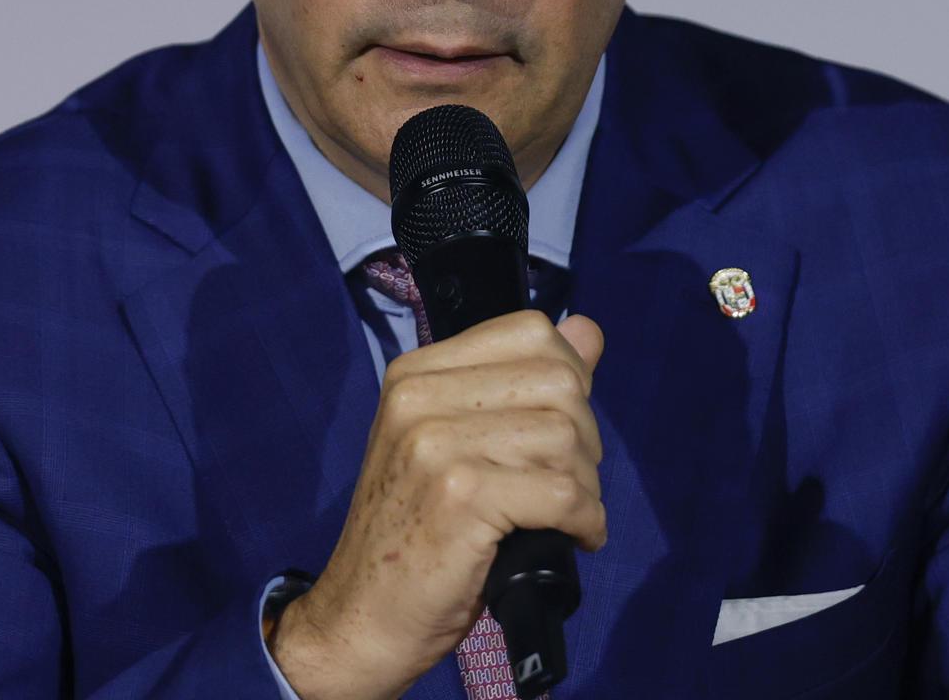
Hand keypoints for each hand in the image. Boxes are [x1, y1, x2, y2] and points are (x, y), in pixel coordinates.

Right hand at [270, 310, 605, 699]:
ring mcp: (435, 442)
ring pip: (565, 436)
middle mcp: (419, 395)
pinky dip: (585, 521)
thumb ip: (520, 386)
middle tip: (566, 486)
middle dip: (585, 438)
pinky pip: (563, 491)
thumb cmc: (417, 536)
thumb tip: (589, 330)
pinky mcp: (460, 494)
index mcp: (416, 374)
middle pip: (559, 381)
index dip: (570, 378)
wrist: (360, 618)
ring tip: (563, 518)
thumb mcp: (459, 445)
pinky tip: (572, 539)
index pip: (530, 330)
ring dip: (585, 486)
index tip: (562, 431)